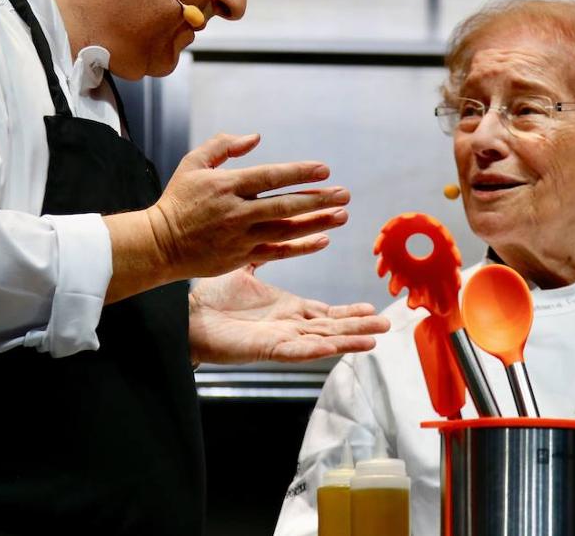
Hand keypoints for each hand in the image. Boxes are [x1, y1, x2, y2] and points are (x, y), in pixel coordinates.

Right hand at [147, 133, 349, 281]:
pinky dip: (301, 247)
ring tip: (342, 215)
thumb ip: (223, 146)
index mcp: (226, 186)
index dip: (298, 173)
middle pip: (284, 205)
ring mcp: (240, 237)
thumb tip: (256, 138)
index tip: (324, 170)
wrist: (158, 244)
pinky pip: (278, 252)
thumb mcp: (193, 163)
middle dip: (318, 199)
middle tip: (344, 194)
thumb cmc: (178, 200)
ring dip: (317, 222)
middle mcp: (236, 212)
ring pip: (286, 230)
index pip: (270, 177)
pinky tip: (322, 239)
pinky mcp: (240, 257)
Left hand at [188, 265, 391, 364]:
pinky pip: (297, 351)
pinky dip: (319, 350)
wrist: (187, 313)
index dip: (349, 310)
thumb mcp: (244, 268)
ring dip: (348, 339)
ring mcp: (279, 339)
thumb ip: (262, 250)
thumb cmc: (211, 296)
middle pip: (332, 327)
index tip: (372, 306)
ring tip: (374, 338)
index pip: (325, 311)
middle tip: (387, 324)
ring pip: (322, 341)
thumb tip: (271, 224)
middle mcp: (287, 326)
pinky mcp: (266, 349)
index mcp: (286, 309)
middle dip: (359, 326)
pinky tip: (338, 347)